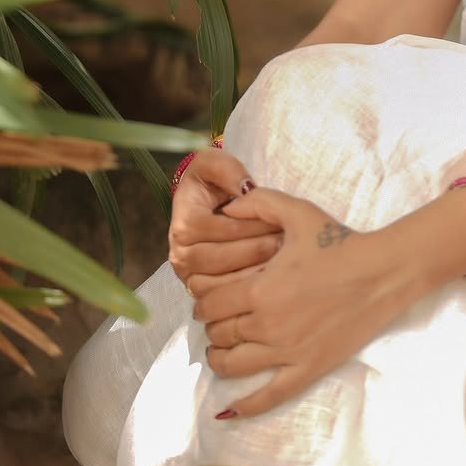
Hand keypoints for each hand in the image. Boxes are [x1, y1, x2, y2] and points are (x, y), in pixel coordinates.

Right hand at [168, 148, 282, 297]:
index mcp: (184, 223)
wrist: (206, 201)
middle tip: (284, 243)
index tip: (276, 220)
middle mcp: (181, 254)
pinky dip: (246, 292)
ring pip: (220, 283)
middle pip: (219, 259)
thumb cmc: (213, 182)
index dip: (249, 225)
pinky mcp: (202, 292)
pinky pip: (222, 300)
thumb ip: (228, 170)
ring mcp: (190, 277)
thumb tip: (244, 189)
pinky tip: (270, 279)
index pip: (219, 229)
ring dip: (252, 273)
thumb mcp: (215, 164)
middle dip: (255, 250)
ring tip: (281, 261)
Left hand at [194, 188, 417, 418]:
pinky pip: (268, 396)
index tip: (205, 298)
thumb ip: (257, 203)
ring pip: (234, 365)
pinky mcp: (306, 369)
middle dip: (212, 326)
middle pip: (219, 333)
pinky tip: (230, 409)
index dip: (202, 301)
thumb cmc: (338, 241)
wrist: (380, 271)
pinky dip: (245, 406)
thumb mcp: (296, 212)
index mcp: (259, 290)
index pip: (211, 304)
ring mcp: (286, 352)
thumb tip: (226, 208)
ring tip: (220, 351)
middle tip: (218, 318)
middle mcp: (266, 325)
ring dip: (219, 358)